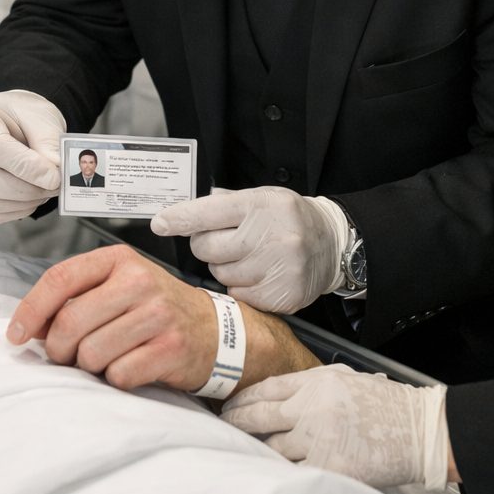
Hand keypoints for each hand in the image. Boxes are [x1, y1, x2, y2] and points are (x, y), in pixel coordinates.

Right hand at [0, 89, 64, 221]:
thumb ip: (47, 142)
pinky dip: (13, 211)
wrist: (2, 118)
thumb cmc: (19, 114)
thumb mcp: (39, 115)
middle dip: (27, 190)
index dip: (29, 168)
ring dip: (23, 204)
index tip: (55, 178)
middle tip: (54, 187)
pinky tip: (29, 199)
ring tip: (44, 191)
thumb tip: (55, 174)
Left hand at [6, 244, 216, 391]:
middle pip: (70, 323)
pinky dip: (116, 379)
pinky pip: (119, 375)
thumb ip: (76, 298)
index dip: (31, 310)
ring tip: (106, 358)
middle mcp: (139, 281)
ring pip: (91, 353)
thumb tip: (30, 328)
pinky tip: (130, 367)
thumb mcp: (118, 288)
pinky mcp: (171, 348)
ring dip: (90, 366)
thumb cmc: (155, 310)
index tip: (15, 335)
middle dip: (59, 349)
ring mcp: (158, 315)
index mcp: (119, 261)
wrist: (213, 331)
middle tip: (68, 356)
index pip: (60, 279)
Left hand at [152, 186, 345, 313]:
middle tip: (223, 241)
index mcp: (261, 206)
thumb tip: (183, 211)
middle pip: (208, 248)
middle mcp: (269, 236)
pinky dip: (241, 286)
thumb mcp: (263, 198)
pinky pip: (239, 295)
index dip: (180, 218)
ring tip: (248, 257)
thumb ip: (224, 204)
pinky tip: (259, 274)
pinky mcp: (281, 295)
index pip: (209, 212)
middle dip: (206, 245)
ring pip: (220, 274)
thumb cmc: (290, 219)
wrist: (333, 244)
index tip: (161, 222)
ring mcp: (277, 268)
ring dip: (225, 267)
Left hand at [222, 367, 450, 489]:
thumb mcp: (345, 379)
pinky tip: (268, 476)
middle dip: (235, 422)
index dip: (241, 398)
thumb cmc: (387, 406)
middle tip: (222, 427)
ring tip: (243, 455)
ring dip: (257, 452)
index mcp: (316, 383)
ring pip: (270, 448)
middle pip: (257, 417)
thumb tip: (274, 396)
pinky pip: (292, 472)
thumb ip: (310, 385)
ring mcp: (317, 440)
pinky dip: (280, 474)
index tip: (228, 405)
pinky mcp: (328, 468)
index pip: (265, 388)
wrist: (420, 431)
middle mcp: (311, 409)